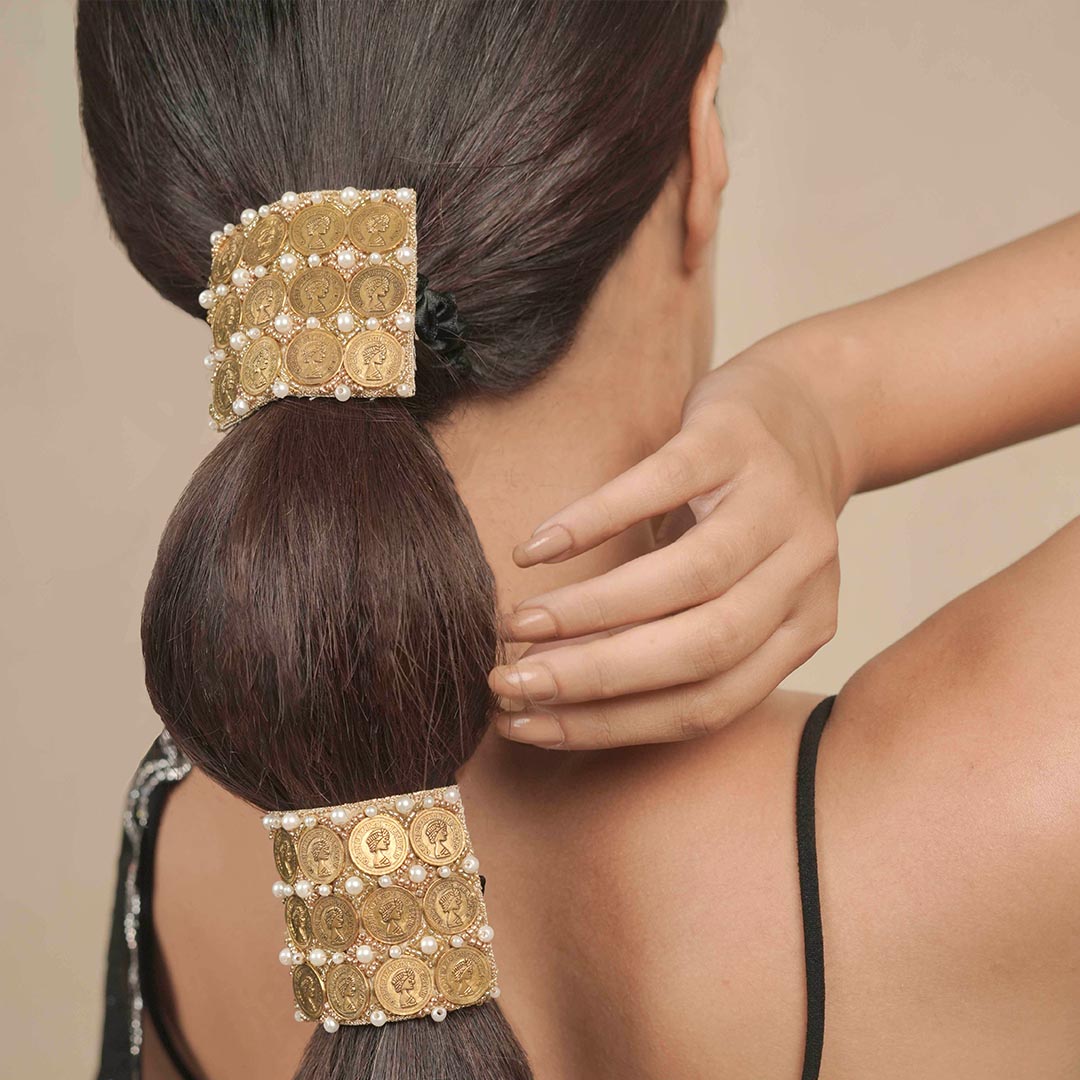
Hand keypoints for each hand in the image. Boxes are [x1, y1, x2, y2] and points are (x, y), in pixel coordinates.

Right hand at [489, 332, 847, 748]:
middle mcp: (801, 574)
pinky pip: (662, 485)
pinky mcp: (736, 438)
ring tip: (517, 623)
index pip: (709, 704)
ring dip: (589, 611)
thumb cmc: (749, 515)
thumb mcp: (735, 590)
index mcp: (800, 628)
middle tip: (510, 684)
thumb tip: (557, 693)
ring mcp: (775, 502)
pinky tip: (538, 549)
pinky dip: (593, 522)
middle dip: (594, 679)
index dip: (612, 725)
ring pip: (687, 577)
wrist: (811, 406)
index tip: (530, 727)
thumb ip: (674, 640)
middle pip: (701, 651)